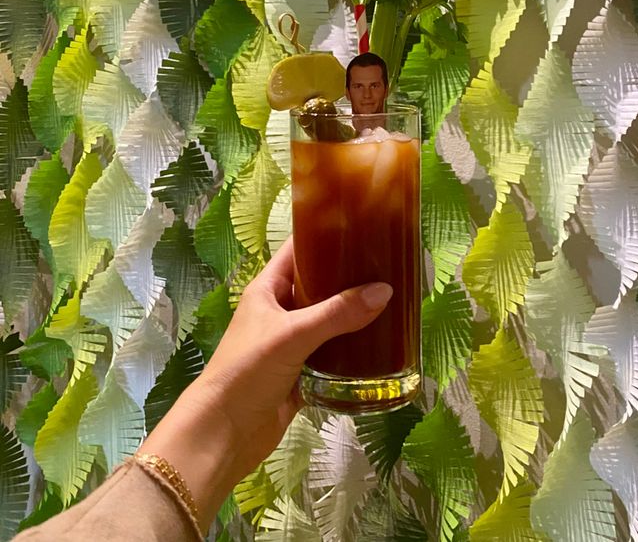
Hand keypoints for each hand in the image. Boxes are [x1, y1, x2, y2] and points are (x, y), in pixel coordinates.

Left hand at [141, 237, 391, 529]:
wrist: (225, 433)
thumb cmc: (248, 370)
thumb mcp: (293, 334)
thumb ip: (337, 313)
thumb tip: (385, 290)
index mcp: (267, 289)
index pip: (297, 251)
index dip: (324, 235)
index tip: (361, 225)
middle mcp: (279, 311)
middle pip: (317, 285)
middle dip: (347, 276)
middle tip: (387, 264)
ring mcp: (290, 343)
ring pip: (327, 319)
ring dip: (352, 313)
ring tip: (392, 298)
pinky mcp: (301, 373)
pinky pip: (331, 352)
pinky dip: (351, 347)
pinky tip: (380, 341)